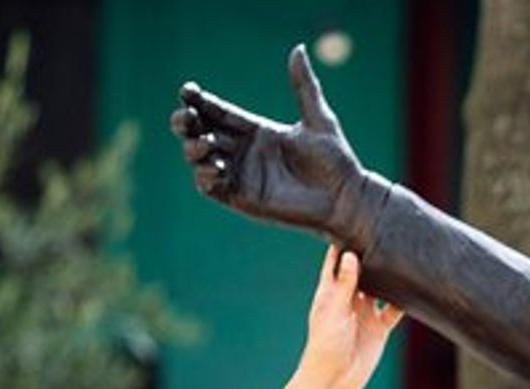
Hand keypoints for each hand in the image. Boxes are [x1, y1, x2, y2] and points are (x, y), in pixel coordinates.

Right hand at [173, 45, 364, 234]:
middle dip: (187, 123)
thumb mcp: (318, 119)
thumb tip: (298, 49)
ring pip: (201, 159)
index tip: (188, 90)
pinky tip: (214, 168)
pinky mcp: (241, 199)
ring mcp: (241, 175)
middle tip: (186, 117)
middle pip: (202, 132)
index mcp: (257, 130)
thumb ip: (304, 86)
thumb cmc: (335, 159)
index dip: (199, 101)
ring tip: (206, 144)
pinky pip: (211, 187)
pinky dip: (205, 177)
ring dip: (195, 149)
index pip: (219, 112)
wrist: (343, 199)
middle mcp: (244, 151)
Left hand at [300, 245, 404, 388]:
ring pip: (381, 287)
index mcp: (330, 292)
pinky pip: (395, 309)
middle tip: (388, 232)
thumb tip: (349, 254)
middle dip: (372, 254)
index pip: (336, 260)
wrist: (334, 381)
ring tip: (405, 255)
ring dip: (390, 276)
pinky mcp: (379, 327)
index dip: (343, 242)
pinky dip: (404, 300)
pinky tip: (414, 289)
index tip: (355, 221)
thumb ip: (343, 284)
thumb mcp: (333, 311)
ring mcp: (365, 312)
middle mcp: (348, 298)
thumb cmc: (324, 346)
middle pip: (362, 269)